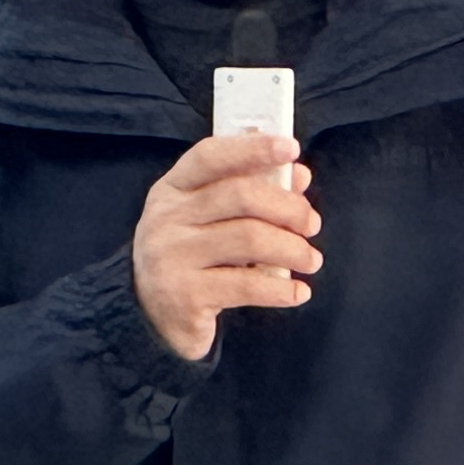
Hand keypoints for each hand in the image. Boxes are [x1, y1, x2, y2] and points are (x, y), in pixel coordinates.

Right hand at [132, 130, 322, 362]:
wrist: (151, 316)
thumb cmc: (192, 257)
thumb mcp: (211, 220)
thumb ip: (252, 193)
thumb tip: (299, 176)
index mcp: (172, 189)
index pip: (211, 156)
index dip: (253, 148)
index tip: (292, 149)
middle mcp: (165, 218)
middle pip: (240, 195)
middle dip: (288, 208)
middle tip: (311, 225)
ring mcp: (172, 257)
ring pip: (249, 238)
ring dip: (292, 249)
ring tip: (310, 259)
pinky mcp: (185, 296)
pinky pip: (247, 285)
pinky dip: (282, 289)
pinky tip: (298, 292)